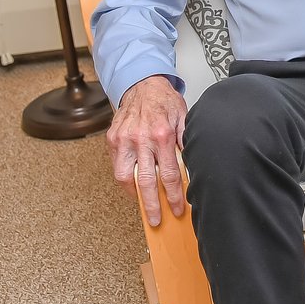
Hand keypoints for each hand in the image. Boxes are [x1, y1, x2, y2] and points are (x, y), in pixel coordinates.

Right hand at [107, 75, 188, 225]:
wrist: (142, 83)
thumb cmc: (163, 101)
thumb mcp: (183, 119)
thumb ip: (186, 143)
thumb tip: (192, 168)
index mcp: (161, 135)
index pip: (169, 174)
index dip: (174, 195)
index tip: (177, 208)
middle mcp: (140, 139)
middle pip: (147, 181)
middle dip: (153, 205)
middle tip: (157, 220)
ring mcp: (123, 140)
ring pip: (125, 177)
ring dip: (134, 194)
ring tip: (143, 204)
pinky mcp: (112, 139)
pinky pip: (116, 166)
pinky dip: (124, 178)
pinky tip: (133, 185)